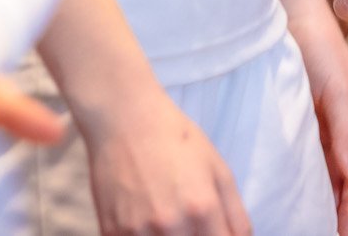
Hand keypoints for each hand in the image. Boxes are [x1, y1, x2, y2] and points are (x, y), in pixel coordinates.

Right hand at [78, 90, 251, 235]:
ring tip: (172, 220)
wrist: (125, 122)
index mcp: (202, 208)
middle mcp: (170, 224)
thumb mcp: (220, 171)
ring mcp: (137, 231)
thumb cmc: (177, 142)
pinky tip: (149, 223)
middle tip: (195, 223)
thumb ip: (236, 216)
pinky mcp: (111, 232)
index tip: (217, 231)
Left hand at [290, 8, 347, 235]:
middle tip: (330, 233)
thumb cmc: (320, 49)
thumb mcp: (338, 91)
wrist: (291, 22)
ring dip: (327, 197)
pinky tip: (300, 194)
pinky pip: (311, 159)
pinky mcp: (306, 123)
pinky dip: (310, 180)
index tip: (344, 228)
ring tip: (315, 223)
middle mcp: (346, 126)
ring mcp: (326, 126)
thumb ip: (347, 133)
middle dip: (344, 208)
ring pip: (331, 171)